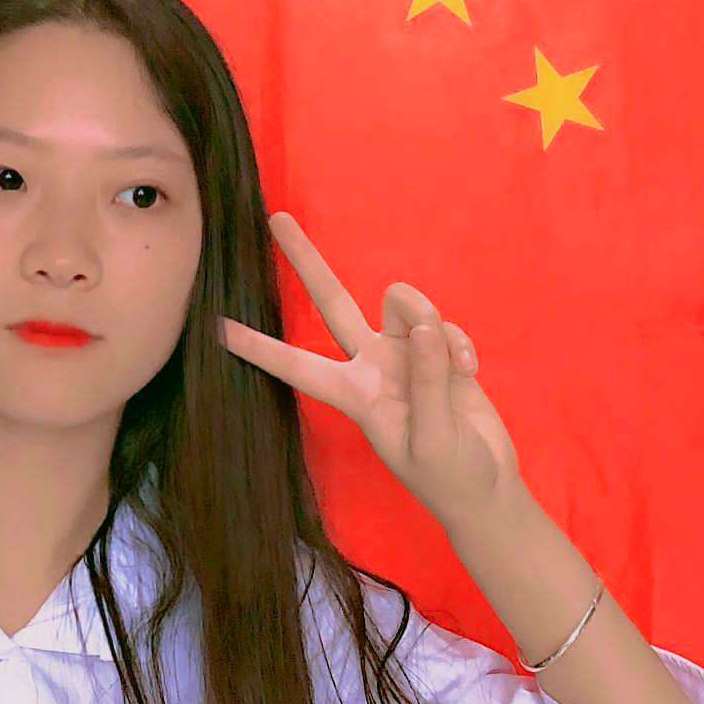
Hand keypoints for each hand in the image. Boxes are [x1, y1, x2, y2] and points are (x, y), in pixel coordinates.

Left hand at [218, 210, 521, 533]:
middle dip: (306, 261)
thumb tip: (424, 326)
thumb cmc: (447, 474)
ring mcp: (405, 354)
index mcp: (355, 395)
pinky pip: (444, 324)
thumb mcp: (431, 437)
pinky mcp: (440, 350)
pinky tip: (470, 372)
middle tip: (276, 218)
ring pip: (402, 303)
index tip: (217, 327)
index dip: (259, 348)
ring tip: (455, 365)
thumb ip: (427, 379)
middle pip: (332, 301)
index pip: (297, 366)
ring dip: (428, 318)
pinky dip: (459, 344)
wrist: (486, 485)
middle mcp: (372, 365)